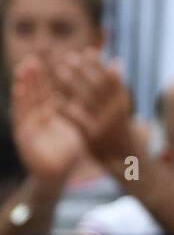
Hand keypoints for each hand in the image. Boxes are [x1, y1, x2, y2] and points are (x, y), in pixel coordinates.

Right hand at [11, 55, 83, 184]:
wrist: (58, 176)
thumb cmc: (67, 153)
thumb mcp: (76, 127)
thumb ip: (80, 110)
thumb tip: (93, 90)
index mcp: (48, 114)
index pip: (45, 92)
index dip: (44, 78)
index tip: (45, 60)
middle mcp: (35, 117)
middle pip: (33, 94)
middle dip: (32, 77)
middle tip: (32, 59)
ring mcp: (27, 125)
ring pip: (24, 102)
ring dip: (23, 85)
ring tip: (23, 69)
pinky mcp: (22, 135)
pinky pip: (19, 117)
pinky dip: (19, 102)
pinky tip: (18, 89)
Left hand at [52, 50, 139, 166]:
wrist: (125, 161)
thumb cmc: (120, 128)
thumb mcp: (122, 107)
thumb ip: (117, 85)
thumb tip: (116, 61)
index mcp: (123, 103)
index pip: (112, 79)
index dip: (100, 65)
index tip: (88, 51)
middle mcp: (114, 113)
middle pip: (98, 86)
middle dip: (83, 70)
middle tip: (69, 57)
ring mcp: (103, 124)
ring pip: (86, 99)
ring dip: (71, 83)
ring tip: (58, 70)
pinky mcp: (91, 137)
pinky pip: (75, 118)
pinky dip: (64, 107)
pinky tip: (53, 97)